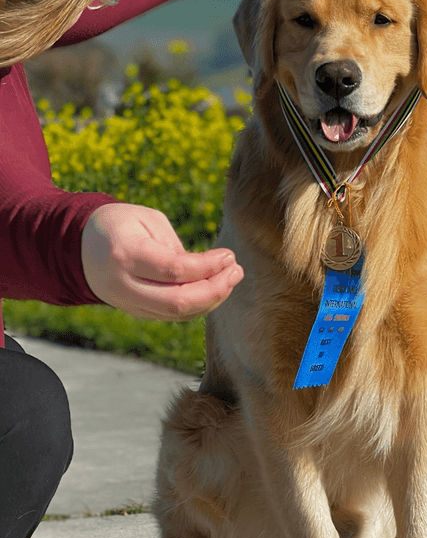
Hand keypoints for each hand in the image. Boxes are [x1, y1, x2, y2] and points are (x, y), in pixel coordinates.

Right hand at [81, 203, 242, 320]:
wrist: (79, 247)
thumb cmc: (120, 225)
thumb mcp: (147, 220)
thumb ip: (176, 246)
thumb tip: (207, 271)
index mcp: (126, 254)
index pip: (174, 270)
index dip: (207, 267)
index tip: (229, 256)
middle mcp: (124, 284)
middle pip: (177, 302)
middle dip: (215, 290)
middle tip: (236, 272)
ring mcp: (127, 303)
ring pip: (176, 314)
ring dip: (210, 300)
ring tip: (231, 279)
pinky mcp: (134, 311)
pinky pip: (171, 316)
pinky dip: (197, 306)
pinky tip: (214, 289)